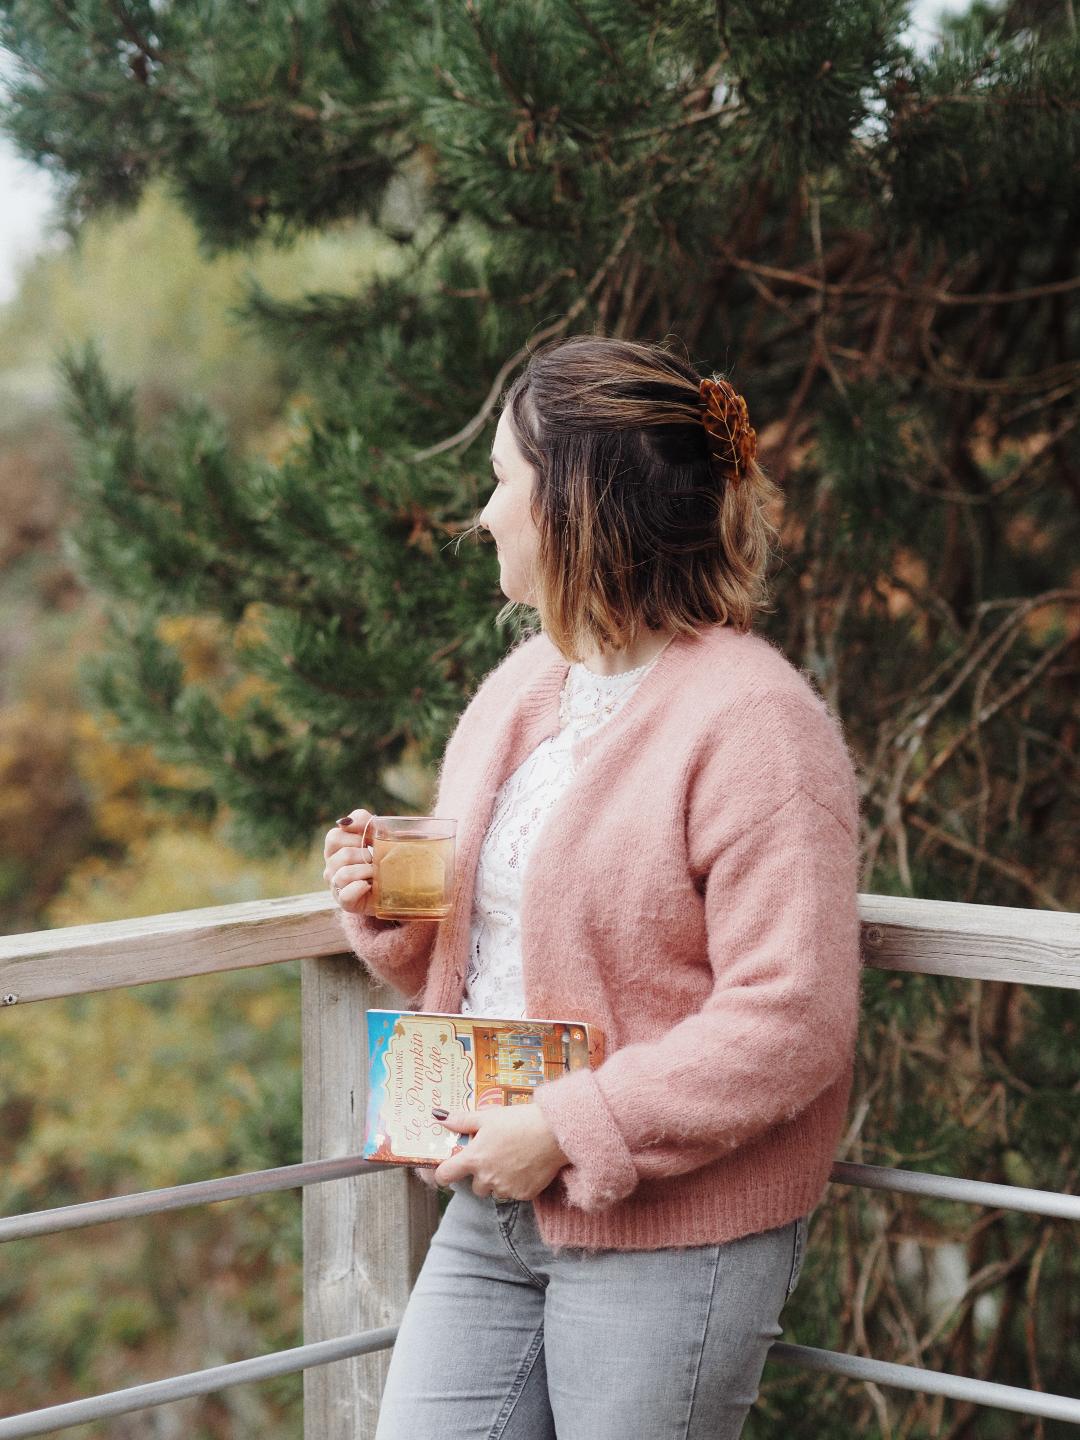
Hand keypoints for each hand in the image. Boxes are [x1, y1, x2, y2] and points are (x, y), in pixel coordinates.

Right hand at [323, 808, 376, 914]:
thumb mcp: (376, 834)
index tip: (370, 841)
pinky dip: (360, 888)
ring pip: (345, 874)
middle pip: (344, 855)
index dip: (356, 838)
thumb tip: (345, 822)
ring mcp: (335, 885)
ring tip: (376, 874)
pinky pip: (346, 894)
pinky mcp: (344, 901)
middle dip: (365, 855)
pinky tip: (369, 885)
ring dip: (367, 872)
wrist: (391, 888)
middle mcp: (331, 866)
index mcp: (335, 848)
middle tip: (375, 860)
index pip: (334, 836)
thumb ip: (363, 821)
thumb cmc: (382, 858)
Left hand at [433, 1104, 568, 1200]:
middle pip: (474, 1186)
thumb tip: (440, 1118)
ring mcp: (506, 1189)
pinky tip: (525, 1166)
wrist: (554, 1133)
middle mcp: (487, 1178)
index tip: (446, 1171)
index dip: (443, 1174)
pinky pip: (513, 1193)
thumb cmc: (519, 1121)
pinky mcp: (524, 1195)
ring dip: (497, 1181)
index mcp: (474, 1158)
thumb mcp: (488, 1116)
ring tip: (511, 1160)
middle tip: (493, 1157)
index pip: (446, 1175)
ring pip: (494, 1191)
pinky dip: (516, 1184)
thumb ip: (462, 1120)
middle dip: (480, 1175)